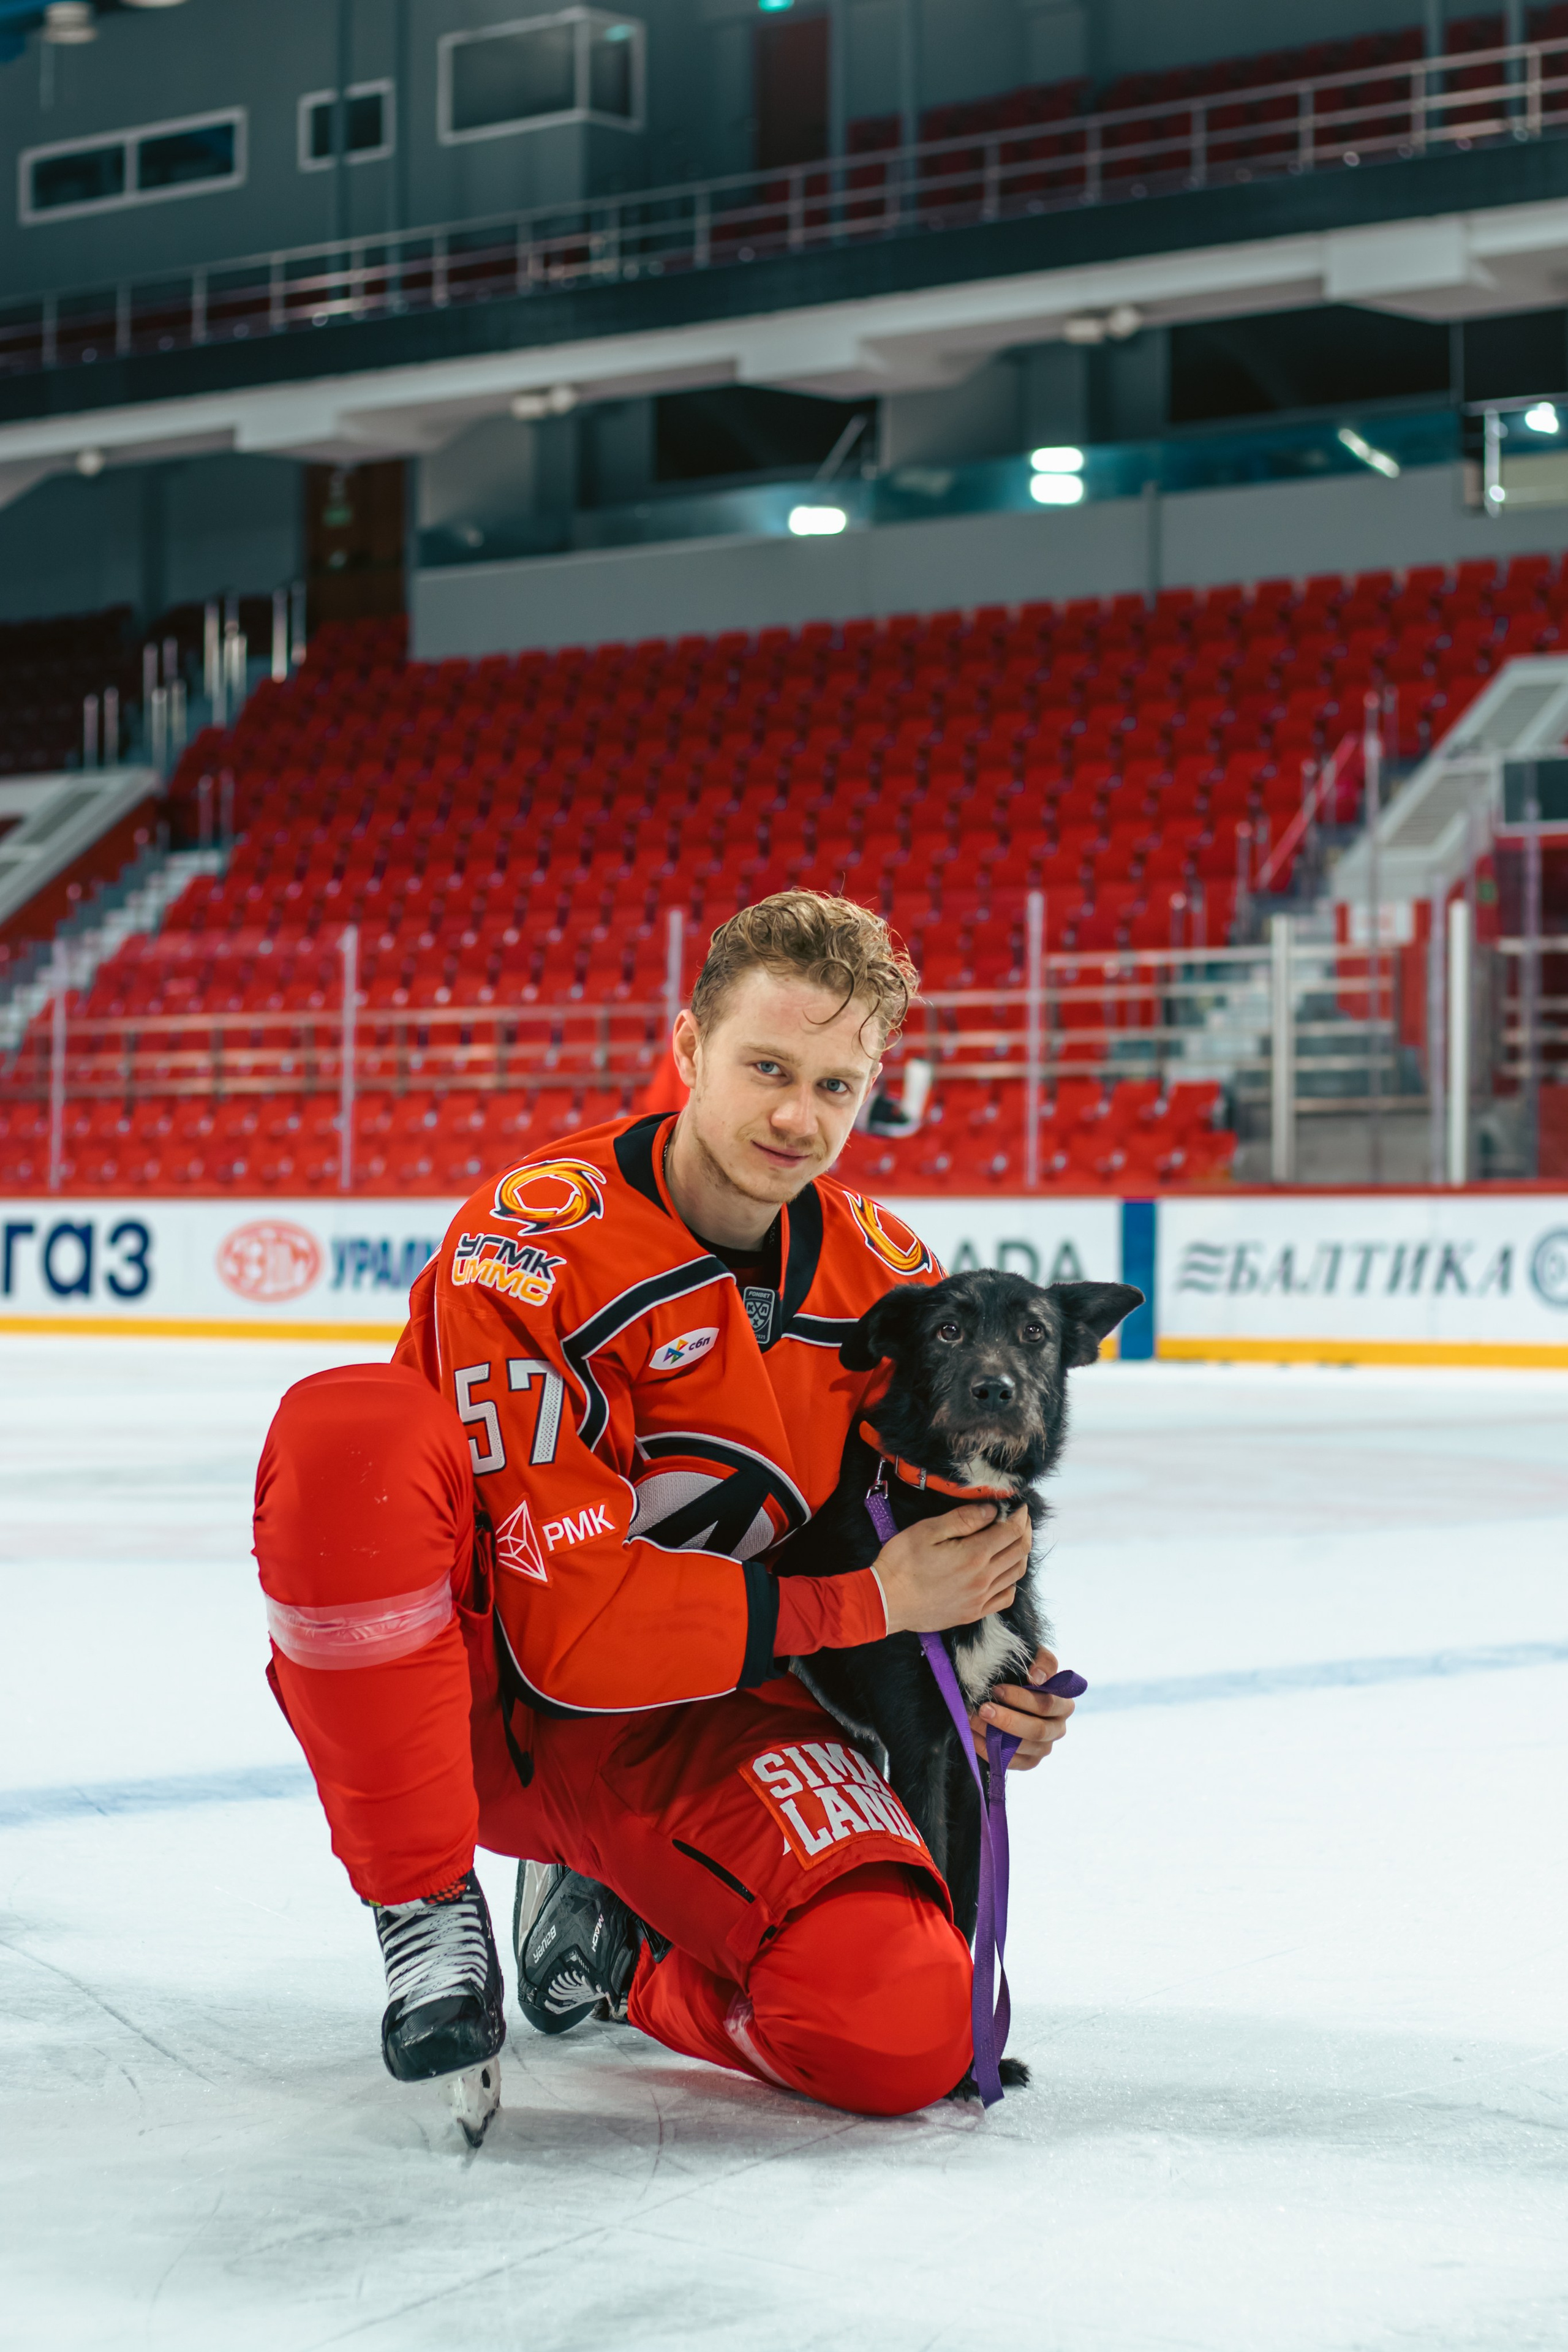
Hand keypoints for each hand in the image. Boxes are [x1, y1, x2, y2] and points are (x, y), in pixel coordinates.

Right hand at [875, 1500, 1031, 1636]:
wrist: (885, 1603)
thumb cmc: (901, 1564)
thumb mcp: (927, 1530)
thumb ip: (963, 1519)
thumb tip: (991, 1510)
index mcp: (974, 1555)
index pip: (1011, 1532)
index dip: (1020, 1516)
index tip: (1021, 1506)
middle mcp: (983, 1579)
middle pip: (1019, 1551)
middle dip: (1024, 1531)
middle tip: (1021, 1519)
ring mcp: (980, 1599)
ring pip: (1016, 1574)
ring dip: (1021, 1554)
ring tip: (1015, 1540)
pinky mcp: (973, 1613)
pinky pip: (1005, 1598)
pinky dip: (1012, 1581)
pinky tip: (1004, 1572)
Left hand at [971, 1645, 1075, 1770]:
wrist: (1009, 1694)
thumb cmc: (1024, 1674)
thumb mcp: (1036, 1659)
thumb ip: (1043, 1662)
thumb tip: (1036, 1676)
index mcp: (1064, 1704)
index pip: (1047, 1704)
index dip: (1021, 1698)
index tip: (996, 1689)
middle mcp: (1058, 1729)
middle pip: (1036, 1729)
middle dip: (1007, 1719)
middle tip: (983, 1708)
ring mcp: (1044, 1748)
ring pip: (1022, 1747)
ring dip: (994, 1735)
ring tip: (973, 1720)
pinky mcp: (1029, 1762)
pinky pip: (1010, 1762)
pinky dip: (989, 1750)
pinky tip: (973, 1736)